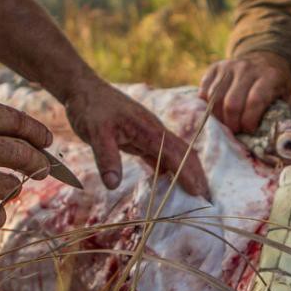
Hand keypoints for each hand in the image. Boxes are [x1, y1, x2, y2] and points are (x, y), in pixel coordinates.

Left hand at [62, 76, 210, 198]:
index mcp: (150, 130)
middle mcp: (156, 133)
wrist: (84, 90)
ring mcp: (150, 135)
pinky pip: (162, 157)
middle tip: (207, 201)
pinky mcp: (142, 139)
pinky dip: (170, 172)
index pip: (177, 155)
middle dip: (197, 176)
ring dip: (187, 175)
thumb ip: (106, 157)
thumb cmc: (90, 108)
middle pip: (185, 155)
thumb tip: (113, 185)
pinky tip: (170, 186)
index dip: (188, 175)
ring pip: (176, 156)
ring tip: (195, 197)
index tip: (199, 195)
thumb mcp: (95, 133)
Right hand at [199, 52, 290, 132]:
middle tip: (236, 132)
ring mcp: (230, 66)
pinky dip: (207, 106)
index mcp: (270, 76)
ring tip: (226, 125)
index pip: (255, 101)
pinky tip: (217, 113)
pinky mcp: (216, 67)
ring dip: (218, 118)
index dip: (249, 121)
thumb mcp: (289, 98)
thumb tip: (282, 144)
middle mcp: (248, 68)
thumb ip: (287, 118)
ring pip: (215, 98)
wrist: (267, 60)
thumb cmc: (278, 87)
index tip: (249, 131)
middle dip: (232, 124)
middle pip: (232, 102)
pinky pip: (204, 91)